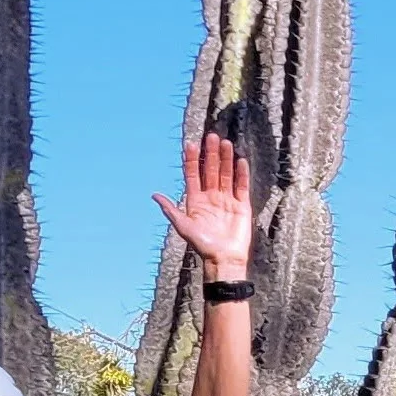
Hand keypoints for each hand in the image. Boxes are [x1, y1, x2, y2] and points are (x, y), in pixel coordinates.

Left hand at [153, 130, 252, 281]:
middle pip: (211, 170)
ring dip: (225, 159)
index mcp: (196, 200)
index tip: (191, 144)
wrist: (224, 258)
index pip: (193, 175)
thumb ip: (170, 209)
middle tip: (211, 137)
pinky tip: (240, 161)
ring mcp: (226, 200)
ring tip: (225, 143)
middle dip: (210, 154)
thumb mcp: (183, 226)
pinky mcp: (241, 205)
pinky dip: (241, 174)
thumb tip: (154, 195)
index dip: (192, 160)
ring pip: (226, 174)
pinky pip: (241, 186)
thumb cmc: (202, 244)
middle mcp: (211, 197)